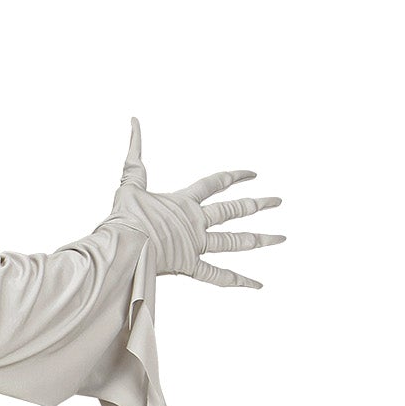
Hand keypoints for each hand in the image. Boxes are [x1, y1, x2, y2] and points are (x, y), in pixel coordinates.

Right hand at [109, 119, 285, 288]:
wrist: (123, 246)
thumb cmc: (123, 218)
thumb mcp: (129, 183)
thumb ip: (134, 153)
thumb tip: (134, 120)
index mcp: (184, 202)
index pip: (215, 184)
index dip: (235, 176)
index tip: (253, 173)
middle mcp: (196, 222)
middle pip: (233, 211)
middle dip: (258, 204)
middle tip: (278, 201)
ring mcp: (195, 245)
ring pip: (235, 242)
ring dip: (259, 239)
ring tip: (281, 238)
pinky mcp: (190, 266)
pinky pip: (218, 276)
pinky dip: (238, 281)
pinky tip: (258, 284)